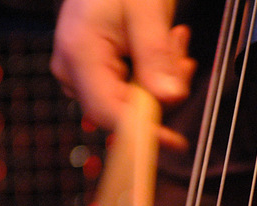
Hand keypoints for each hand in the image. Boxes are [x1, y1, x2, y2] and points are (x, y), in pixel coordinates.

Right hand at [51, 0, 196, 148]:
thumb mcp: (145, 10)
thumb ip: (155, 54)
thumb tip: (168, 98)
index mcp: (80, 54)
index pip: (109, 112)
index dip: (143, 131)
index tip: (174, 141)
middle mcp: (74, 70)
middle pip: (126, 109)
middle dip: (163, 90)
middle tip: (183, 58)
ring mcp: (82, 72)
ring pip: (134, 99)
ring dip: (162, 78)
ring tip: (173, 41)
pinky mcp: (94, 71)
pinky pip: (130, 88)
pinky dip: (154, 73)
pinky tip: (163, 46)